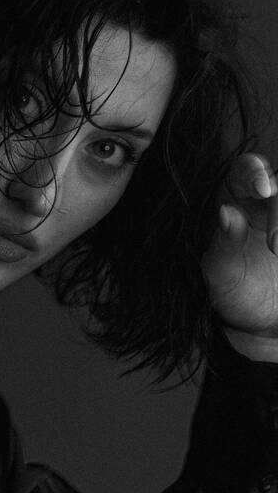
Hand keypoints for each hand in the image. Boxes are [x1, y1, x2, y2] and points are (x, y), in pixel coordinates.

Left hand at [201, 152, 277, 358]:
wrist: (262, 322)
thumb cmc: (233, 293)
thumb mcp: (221, 274)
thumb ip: (224, 245)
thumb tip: (227, 213)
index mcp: (236, 203)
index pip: (243, 171)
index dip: (254, 171)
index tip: (263, 188)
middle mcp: (266, 202)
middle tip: (275, 248)